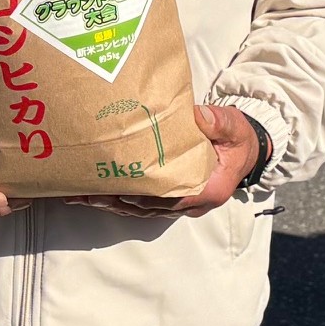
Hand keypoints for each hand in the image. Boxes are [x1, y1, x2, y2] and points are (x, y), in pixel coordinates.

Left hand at [65, 104, 260, 217]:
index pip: (173, 198)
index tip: (122, 190)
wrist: (244, 149)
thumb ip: (218, 122)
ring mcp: (179, 204)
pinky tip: (93, 194)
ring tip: (81, 195)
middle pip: (149, 207)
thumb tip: (197, 116)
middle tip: (87, 192)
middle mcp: (192, 203)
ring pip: (140, 209)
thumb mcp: (233, 126)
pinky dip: (117, 199)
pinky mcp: (169, 198)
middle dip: (118, 201)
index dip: (147, 197)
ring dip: (111, 203)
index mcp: (209, 189)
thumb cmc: (237, 138)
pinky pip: (140, 204)